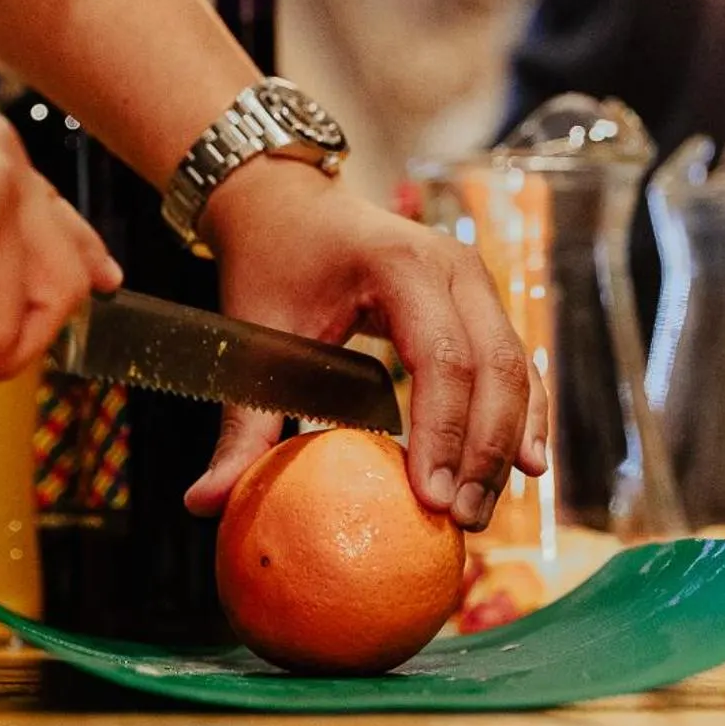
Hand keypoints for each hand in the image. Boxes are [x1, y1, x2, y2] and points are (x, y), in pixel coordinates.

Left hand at [182, 159, 549, 530]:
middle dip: (483, 451)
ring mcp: (475, 279)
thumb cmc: (270, 264)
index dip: (443, 433)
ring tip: (482, 512)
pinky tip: (522, 469)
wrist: (287, 202)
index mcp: (399, 265)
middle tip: (461, 522)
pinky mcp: (482, 299)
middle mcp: (454, 265)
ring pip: (515, 368)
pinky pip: (515, 362)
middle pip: (494, 367)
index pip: (441, 358)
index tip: (430, 500)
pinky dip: (521, 415)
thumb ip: (241, 424)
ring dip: (507, 442)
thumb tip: (203, 503)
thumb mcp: (254, 338)